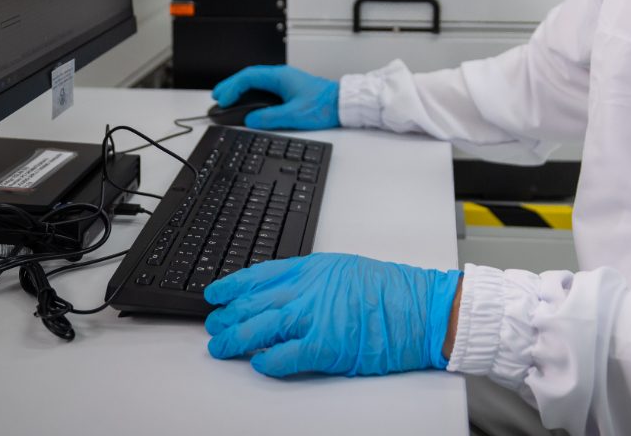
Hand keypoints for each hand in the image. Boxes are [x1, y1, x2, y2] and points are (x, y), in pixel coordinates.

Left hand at [204, 253, 461, 376]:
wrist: (417, 307)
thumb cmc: (387, 290)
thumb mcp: (342, 269)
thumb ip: (311, 278)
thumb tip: (285, 292)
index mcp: (311, 267)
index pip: (259, 274)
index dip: (232, 285)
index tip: (215, 293)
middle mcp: (307, 289)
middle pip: (253, 302)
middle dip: (228, 314)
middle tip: (212, 324)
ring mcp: (314, 317)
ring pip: (260, 328)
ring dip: (236, 339)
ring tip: (220, 346)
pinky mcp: (324, 345)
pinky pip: (284, 356)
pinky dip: (267, 361)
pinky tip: (257, 364)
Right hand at [211, 65, 339, 129]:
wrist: (342, 103)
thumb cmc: (323, 105)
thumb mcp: (294, 115)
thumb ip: (269, 117)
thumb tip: (250, 119)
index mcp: (280, 77)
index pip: (248, 77)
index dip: (231, 88)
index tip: (221, 99)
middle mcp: (280, 76)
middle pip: (248, 76)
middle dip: (230, 86)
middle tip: (217, 96)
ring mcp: (284, 81)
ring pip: (255, 81)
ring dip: (239, 89)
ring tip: (226, 99)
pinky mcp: (288, 88)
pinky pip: (263, 87)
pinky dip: (250, 93)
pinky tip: (246, 101)